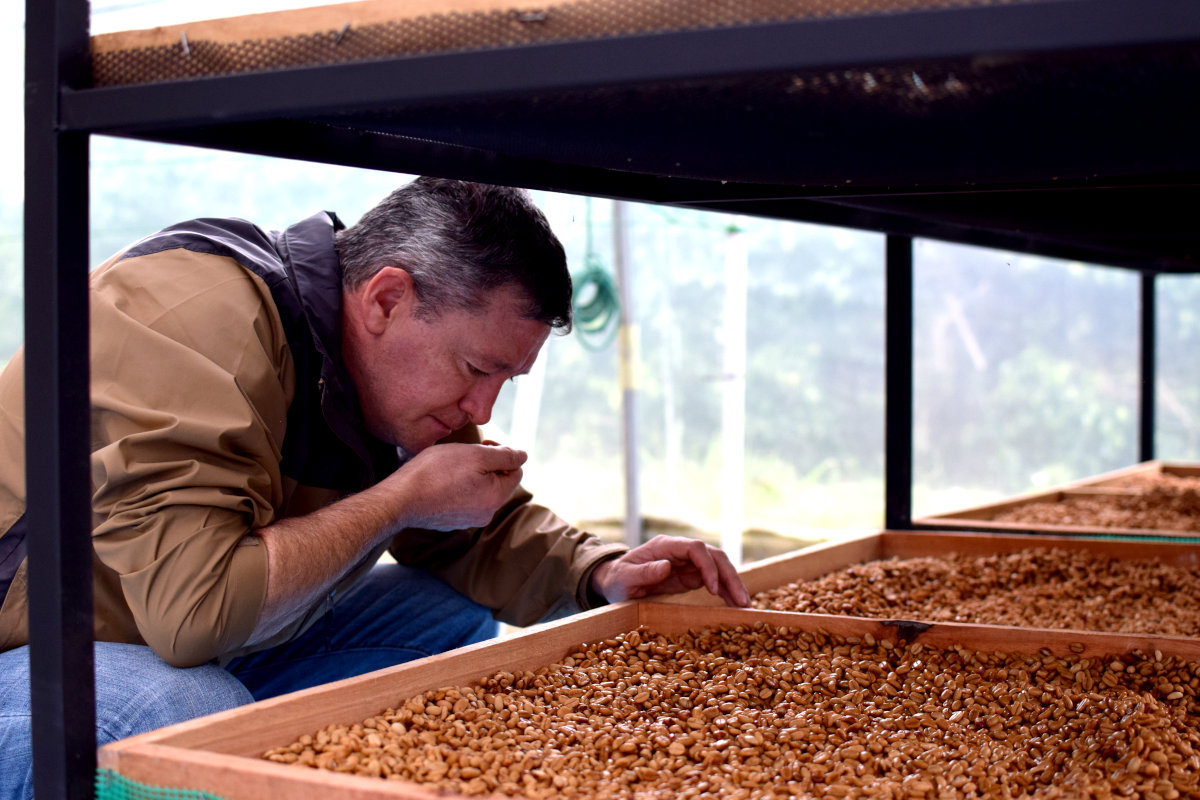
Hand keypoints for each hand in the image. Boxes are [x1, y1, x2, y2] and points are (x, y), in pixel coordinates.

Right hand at [384, 442, 526, 530]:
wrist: (400, 499)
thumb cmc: (437, 472)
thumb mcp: (476, 455)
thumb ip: (504, 456)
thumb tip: (523, 456)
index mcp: (496, 498)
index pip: (516, 471)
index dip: (502, 454)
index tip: (482, 445)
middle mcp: (485, 514)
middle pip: (498, 481)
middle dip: (486, 464)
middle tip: (465, 453)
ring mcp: (466, 520)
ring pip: (480, 490)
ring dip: (471, 475)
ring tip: (450, 466)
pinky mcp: (449, 521)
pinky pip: (462, 499)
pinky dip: (457, 487)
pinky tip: (440, 480)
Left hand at [589, 535, 750, 606]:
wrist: (616, 580)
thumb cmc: (618, 578)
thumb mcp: (624, 578)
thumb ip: (643, 571)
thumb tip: (666, 565)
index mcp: (665, 546)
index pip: (695, 548)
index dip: (707, 565)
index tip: (712, 588)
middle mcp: (681, 551)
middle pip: (714, 556)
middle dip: (729, 576)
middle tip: (741, 600)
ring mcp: (688, 563)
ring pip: (719, 567)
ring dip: (733, 584)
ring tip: (744, 605)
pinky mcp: (692, 576)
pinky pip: (715, 580)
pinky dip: (726, 591)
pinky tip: (736, 604)